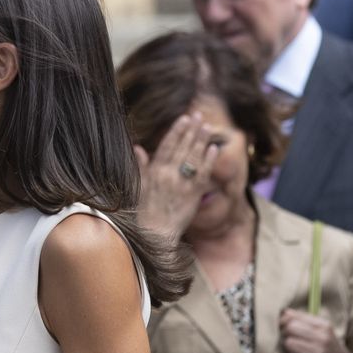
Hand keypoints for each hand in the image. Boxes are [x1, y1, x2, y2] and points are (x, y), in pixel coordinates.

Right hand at [133, 112, 218, 240]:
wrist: (154, 235)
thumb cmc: (143, 213)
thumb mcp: (138, 187)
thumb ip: (141, 167)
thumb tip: (138, 148)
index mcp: (154, 171)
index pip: (167, 145)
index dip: (177, 131)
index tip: (184, 118)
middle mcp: (169, 174)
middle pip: (183, 147)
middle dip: (191, 130)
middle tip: (198, 116)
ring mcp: (182, 184)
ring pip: (194, 157)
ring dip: (202, 140)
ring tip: (207, 127)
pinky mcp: (193, 194)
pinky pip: (204, 173)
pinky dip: (209, 160)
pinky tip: (214, 148)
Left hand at [281, 308, 352, 352]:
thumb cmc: (331, 352)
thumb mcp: (325, 333)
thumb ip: (306, 321)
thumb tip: (284, 312)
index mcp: (324, 326)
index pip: (293, 317)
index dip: (283, 322)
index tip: (283, 327)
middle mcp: (322, 337)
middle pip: (290, 329)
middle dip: (286, 335)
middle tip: (291, 341)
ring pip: (289, 344)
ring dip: (289, 349)